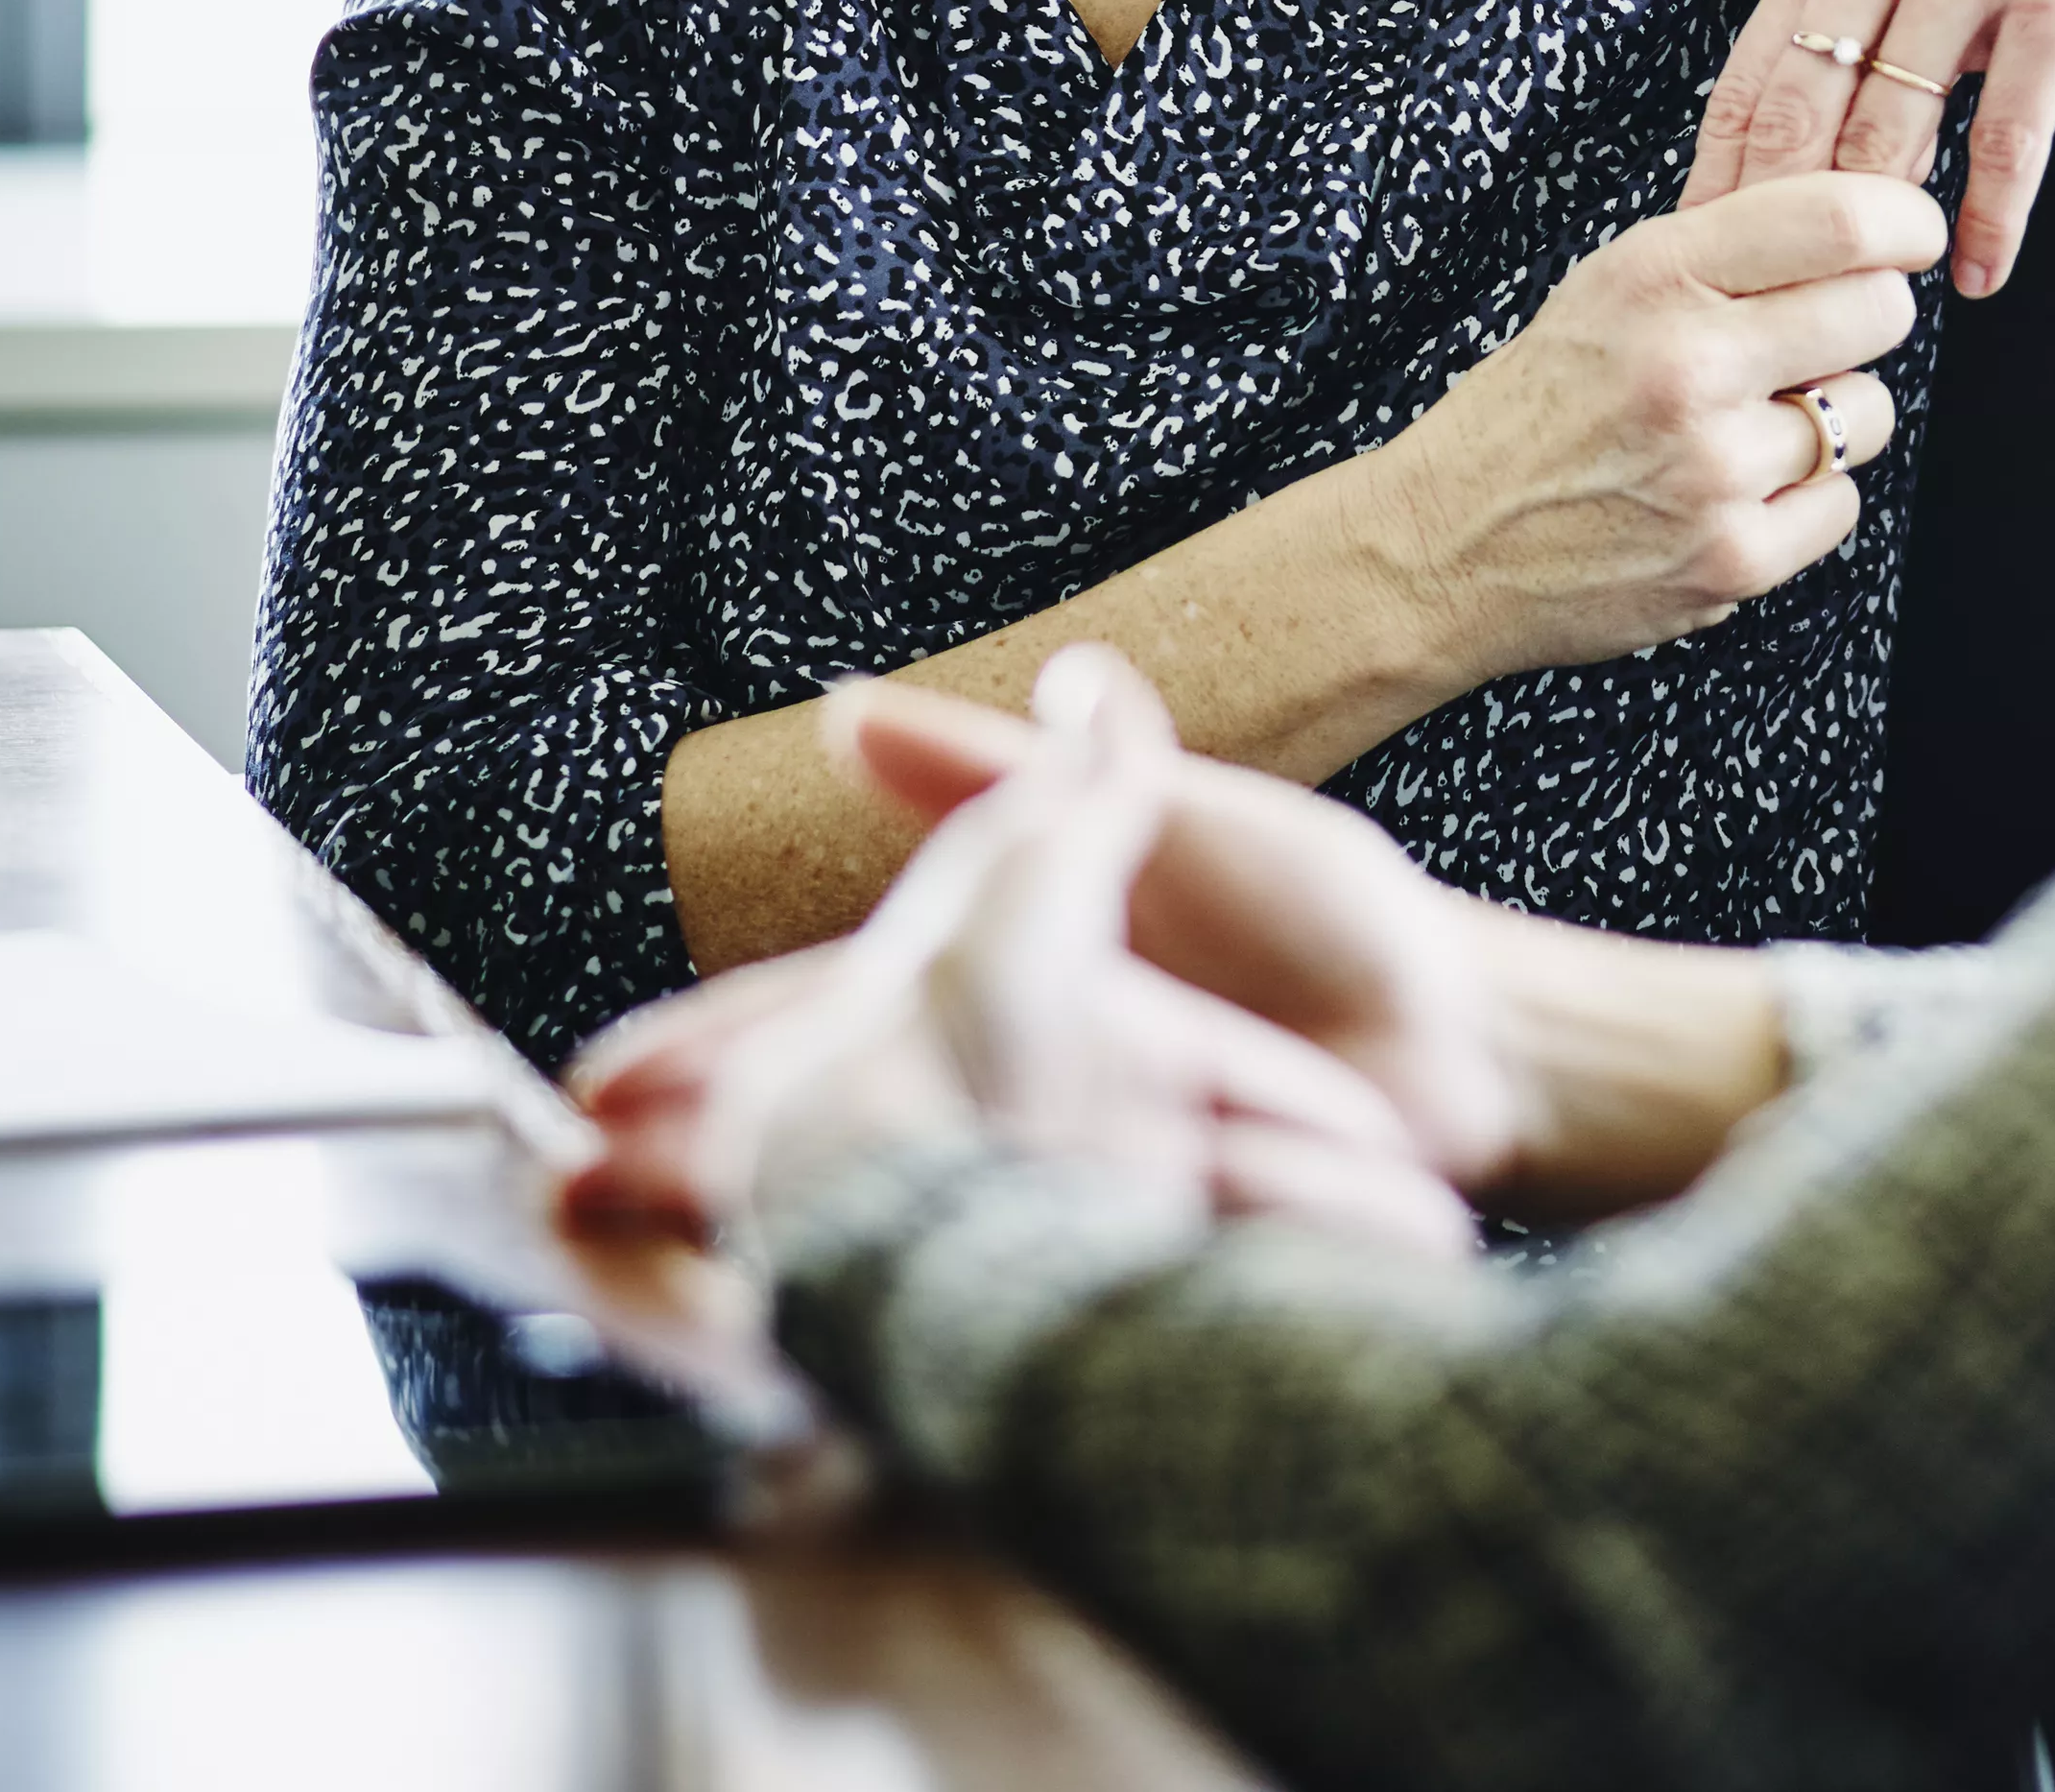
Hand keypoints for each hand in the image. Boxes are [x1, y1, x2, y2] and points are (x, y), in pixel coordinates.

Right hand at [565, 651, 1476, 1259]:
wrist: (1470, 1034)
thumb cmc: (1325, 920)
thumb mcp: (1164, 818)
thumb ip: (1010, 775)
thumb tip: (845, 708)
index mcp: (1008, 993)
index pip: (825, 1020)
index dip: (714, 1050)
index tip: (601, 1082)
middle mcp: (1017, 1099)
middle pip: (833, 1139)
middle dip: (706, 1171)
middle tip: (584, 1209)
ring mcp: (1065, 1184)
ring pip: (895, 1227)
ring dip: (782, 1260)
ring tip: (664, 1294)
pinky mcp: (1129, 1255)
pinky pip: (1012, 1289)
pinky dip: (920, 1321)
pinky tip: (839, 1347)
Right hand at [1365, 170, 1939, 680]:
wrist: (1443, 545)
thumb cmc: (1535, 407)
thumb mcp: (1608, 289)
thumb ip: (1726, 251)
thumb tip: (1864, 216)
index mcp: (1654, 274)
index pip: (1838, 218)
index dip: (1902, 222)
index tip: (1909, 237)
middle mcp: (1687, 363)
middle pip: (1879, 313)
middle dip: (1865, 322)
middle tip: (1816, 341)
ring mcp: (1713, 468)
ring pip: (1871, 416)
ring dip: (1831, 420)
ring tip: (1747, 431)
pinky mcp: (1732, 558)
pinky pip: (1841, 506)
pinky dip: (1803, 502)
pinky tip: (1731, 496)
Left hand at [1690, 0, 2054, 293]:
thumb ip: (1864, 17)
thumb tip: (1807, 149)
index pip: (1749, 88)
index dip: (1723, 196)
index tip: (1713, 282)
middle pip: (1802, 122)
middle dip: (1784, 240)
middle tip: (1782, 325)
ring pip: (1892, 135)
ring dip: (1880, 244)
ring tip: (1871, 316)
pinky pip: (2007, 137)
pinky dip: (1990, 220)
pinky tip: (1978, 272)